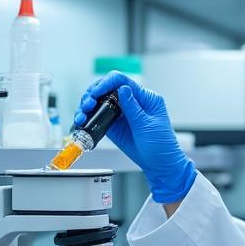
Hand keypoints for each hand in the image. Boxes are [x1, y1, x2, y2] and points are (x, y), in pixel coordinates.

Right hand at [75, 72, 195, 203]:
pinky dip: (88, 118)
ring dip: (87, 106)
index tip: (95, 93)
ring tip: (82, 116)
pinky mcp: (114, 124)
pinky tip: (82, 122)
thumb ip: (133, 107)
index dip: (106, 83)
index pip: (122, 81)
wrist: (160, 164)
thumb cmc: (161, 145)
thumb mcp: (147, 125)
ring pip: (99, 101)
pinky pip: (98, 116)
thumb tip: (122, 88)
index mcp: (145, 98)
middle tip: (87, 106)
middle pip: (107, 88)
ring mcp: (121, 113)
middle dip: (92, 94)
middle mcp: (131, 102)